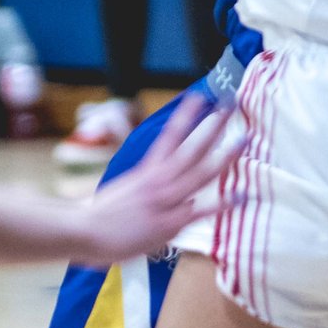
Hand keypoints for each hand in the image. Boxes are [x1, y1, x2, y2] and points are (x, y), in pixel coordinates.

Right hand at [66, 97, 244, 262]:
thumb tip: (150, 186)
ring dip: (224, 155)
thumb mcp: (121, 191)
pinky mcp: (169, 222)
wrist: (83, 230)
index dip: (186, 115)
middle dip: (213, 125)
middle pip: (192, 147)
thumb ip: (141, 187)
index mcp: (146, 170)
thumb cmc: (97, 216)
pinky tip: (241, 196)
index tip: (200, 96)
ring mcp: (166, 200)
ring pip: (201, 173)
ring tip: (243, 139)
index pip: (170, 135)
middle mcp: (158, 180)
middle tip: (231, 105)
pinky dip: (222, 204)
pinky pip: (201, 211)